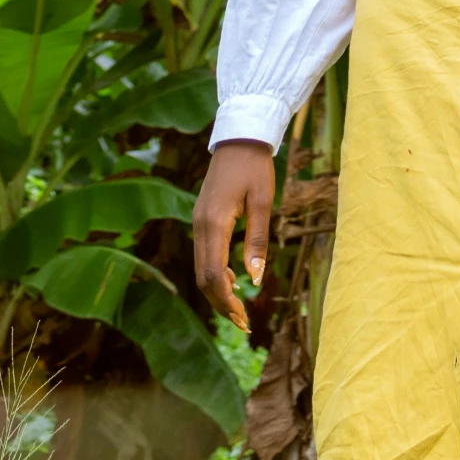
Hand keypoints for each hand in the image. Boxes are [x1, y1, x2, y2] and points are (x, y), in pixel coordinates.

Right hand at [193, 139, 275, 330]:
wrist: (239, 136)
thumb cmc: (255, 167)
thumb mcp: (262, 202)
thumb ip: (257, 240)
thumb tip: (255, 279)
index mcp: (214, 223)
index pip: (212, 275)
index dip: (226, 301)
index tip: (244, 319)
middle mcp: (199, 226)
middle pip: (202, 277)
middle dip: (221, 303)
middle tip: (243, 322)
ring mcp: (197, 222)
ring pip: (200, 268)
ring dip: (216, 291)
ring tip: (239, 308)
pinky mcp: (201, 219)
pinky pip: (202, 255)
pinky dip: (214, 274)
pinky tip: (231, 282)